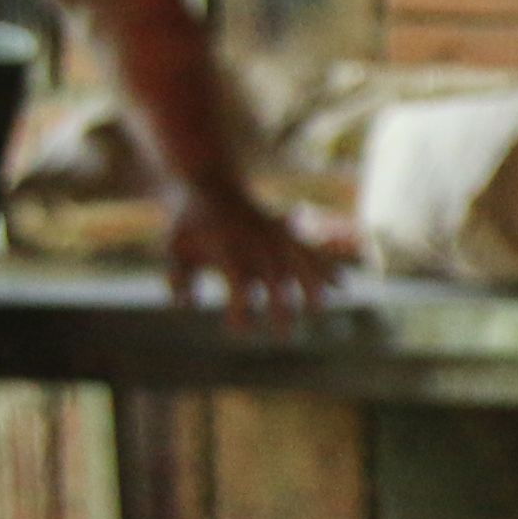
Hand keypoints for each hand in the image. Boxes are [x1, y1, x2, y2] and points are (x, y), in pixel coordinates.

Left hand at [164, 177, 343, 328]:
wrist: (209, 181)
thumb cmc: (189, 223)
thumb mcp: (175, 247)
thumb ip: (178, 277)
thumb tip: (187, 305)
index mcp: (229, 247)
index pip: (239, 282)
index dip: (242, 309)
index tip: (237, 331)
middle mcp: (255, 242)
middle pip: (275, 278)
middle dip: (282, 309)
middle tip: (284, 338)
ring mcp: (273, 235)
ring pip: (299, 263)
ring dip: (312, 287)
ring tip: (320, 309)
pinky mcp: (284, 231)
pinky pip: (310, 249)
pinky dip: (325, 266)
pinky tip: (342, 285)